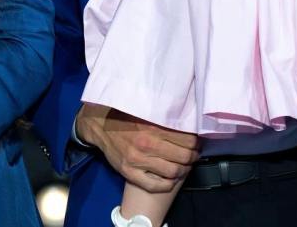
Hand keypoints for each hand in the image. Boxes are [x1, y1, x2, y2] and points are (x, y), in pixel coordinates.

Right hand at [75, 104, 198, 193]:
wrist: (100, 126)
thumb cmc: (125, 116)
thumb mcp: (145, 112)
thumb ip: (163, 118)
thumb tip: (188, 120)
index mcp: (152, 126)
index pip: (187, 139)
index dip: (196, 142)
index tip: (196, 143)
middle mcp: (146, 144)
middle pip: (183, 156)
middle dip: (192, 157)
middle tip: (193, 155)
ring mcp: (137, 160)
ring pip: (173, 172)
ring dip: (182, 171)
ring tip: (183, 166)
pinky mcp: (129, 172)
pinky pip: (155, 185)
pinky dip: (167, 184)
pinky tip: (170, 179)